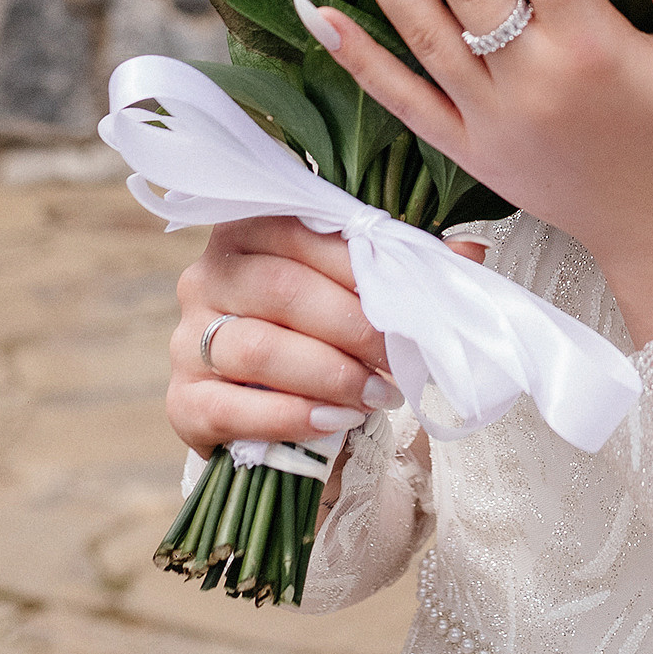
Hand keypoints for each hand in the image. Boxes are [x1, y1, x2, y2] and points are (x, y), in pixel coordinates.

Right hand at [168, 216, 408, 460]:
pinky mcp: (182, 401)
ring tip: (379, 395)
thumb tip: (470, 249)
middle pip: (284, 291)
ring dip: (331, 375)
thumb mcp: (362, 294)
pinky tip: (335, 422)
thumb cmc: (325, 336)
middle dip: (357, 328)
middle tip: (404, 358)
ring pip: (261, 349)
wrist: (285, 415)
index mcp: (248, 231)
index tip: (413, 305)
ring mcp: (187, 340)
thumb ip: (406, 265)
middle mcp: (206, 277)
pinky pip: (232, 407)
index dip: (366, 272)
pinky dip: (292, 416)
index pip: (307, 236)